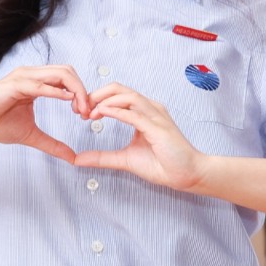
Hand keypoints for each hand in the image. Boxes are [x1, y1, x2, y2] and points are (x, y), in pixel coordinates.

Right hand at [0, 65, 89, 162]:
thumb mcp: (31, 135)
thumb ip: (52, 144)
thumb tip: (73, 157)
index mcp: (35, 83)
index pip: (66, 79)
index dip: (81, 94)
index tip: (86, 115)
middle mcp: (31, 75)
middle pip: (67, 72)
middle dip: (83, 91)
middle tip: (86, 113)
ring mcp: (23, 78)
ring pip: (59, 74)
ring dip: (75, 91)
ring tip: (80, 110)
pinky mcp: (15, 85)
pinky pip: (41, 85)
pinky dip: (57, 91)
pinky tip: (68, 101)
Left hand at [71, 84, 207, 191]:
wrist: (187, 176)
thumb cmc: (162, 165)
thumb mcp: (125, 160)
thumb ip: (102, 157)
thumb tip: (78, 159)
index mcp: (143, 113)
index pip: (116, 95)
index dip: (96, 99)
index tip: (81, 112)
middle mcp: (150, 109)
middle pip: (119, 89)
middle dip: (97, 94)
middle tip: (81, 107)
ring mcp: (156, 116)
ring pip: (127, 96)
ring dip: (104, 101)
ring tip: (89, 112)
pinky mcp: (158, 128)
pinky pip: (135, 114)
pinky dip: (116, 111)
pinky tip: (102, 113)